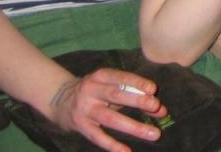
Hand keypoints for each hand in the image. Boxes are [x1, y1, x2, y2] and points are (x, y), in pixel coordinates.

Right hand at [47, 68, 165, 151]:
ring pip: (111, 119)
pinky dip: (113, 145)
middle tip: (156, 106)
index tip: (153, 89)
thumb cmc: (96, 91)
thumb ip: (134, 94)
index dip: (137, 83)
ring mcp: (85, 110)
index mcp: (100, 76)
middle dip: (137, 101)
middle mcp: (91, 91)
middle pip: (116, 95)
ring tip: (153, 133)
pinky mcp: (81, 126)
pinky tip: (126, 151)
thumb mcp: (110, 86)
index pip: (120, 77)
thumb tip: (161, 109)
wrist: (59, 100)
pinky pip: (98, 137)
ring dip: (133, 126)